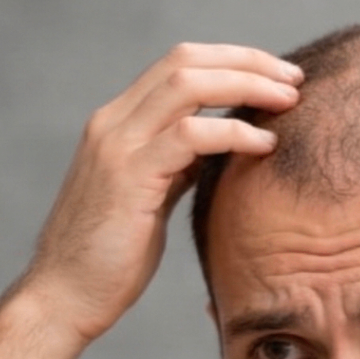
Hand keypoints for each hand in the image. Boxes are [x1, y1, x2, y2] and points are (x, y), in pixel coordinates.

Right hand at [18, 43, 301, 343]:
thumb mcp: (148, 197)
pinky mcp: (128, 176)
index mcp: (116, 123)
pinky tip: (264, 146)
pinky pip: (191, 135)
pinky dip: (234, 132)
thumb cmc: (108, 259)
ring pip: (188, 85)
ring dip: (247, 86)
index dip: (231, 61)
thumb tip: (219, 147)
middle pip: (186, 61)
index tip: (275, 76)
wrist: (65, 298)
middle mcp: (112, 123)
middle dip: (247, 62)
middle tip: (294, 79)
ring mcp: (117, 146)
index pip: (178, 64)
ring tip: (289, 101)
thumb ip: (176, 165)